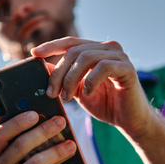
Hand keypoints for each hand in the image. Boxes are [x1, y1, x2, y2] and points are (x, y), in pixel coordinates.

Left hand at [31, 37, 151, 137]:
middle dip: (59, 73)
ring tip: (67, 97)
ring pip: (86, 57)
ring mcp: (119, 56)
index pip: (71, 42)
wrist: (130, 121)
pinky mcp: (127, 68)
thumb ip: (64, 77)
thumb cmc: (106, 105)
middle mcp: (108, 48)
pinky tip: (87, 94)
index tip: (34, 54)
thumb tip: (42, 66)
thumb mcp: (78, 90)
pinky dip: (90, 81)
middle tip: (52, 93)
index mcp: (96, 50)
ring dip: (71, 79)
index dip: (51, 46)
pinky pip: (103, 67)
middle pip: (74, 51)